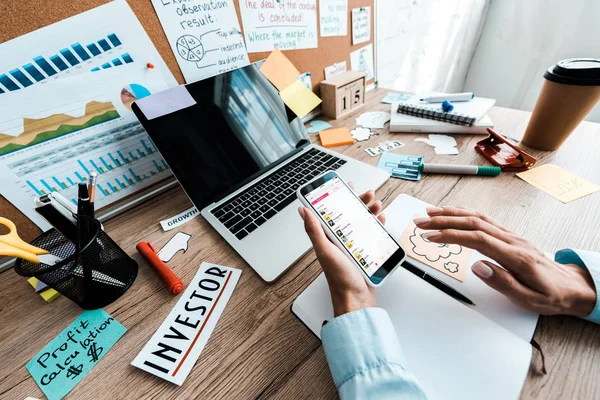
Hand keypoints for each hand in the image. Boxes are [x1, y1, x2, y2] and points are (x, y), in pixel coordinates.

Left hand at [298, 185, 384, 316]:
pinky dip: (377, 226)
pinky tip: (381, 220)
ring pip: (362, 223)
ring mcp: (353, 246)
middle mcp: (339, 241)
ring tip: (377, 205)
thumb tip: (303, 211)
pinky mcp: (365, 253)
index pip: (330, 212)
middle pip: (349, 214)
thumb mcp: (325, 251)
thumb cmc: (340, 279)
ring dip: (370, 211)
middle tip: (367, 194)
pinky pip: (372, 235)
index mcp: (327, 238)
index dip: (336, 197)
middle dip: (358, 202)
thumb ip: (314, 230)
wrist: (357, 300)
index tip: (343, 185)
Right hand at [413, 207, 596, 316]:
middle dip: (443, 220)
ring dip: (451, 213)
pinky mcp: (508, 235)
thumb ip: (502, 283)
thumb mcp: (529, 299)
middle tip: (420, 222)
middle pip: (473, 223)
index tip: (431, 236)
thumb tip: (478, 267)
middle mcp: (512, 241)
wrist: (570, 286)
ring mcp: (510, 236)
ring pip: (478, 217)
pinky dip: (464, 213)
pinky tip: (452, 213)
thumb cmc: (550, 295)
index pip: (478, 239)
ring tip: (429, 213)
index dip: (452, 235)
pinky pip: (484, 219)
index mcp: (515, 256)